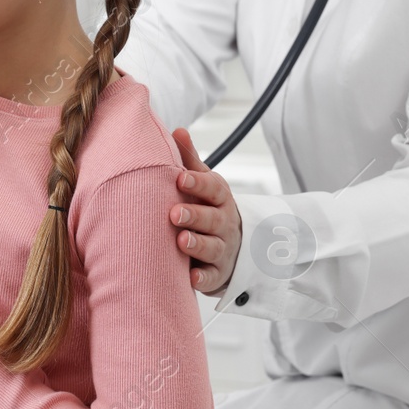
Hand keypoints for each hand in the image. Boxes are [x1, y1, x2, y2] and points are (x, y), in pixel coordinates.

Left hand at [169, 128, 240, 294]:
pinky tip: (191, 278)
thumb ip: (190, 160)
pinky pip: (213, 278)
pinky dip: (203, 279)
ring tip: (181, 241)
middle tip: (174, 213)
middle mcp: (224, 223)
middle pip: (213, 219)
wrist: (235, 247)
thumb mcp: (204, 184)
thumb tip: (178, 129)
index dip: (198, 183)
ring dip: (198, 244)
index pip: (213, 188)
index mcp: (220, 198)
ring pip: (213, 248)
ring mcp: (224, 250)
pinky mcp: (219, 275)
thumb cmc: (208, 208)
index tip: (180, 178)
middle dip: (195, 216)